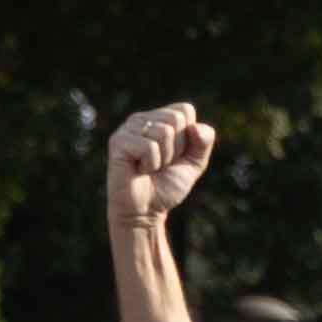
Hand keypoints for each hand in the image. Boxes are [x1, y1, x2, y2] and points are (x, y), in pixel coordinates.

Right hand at [107, 103, 216, 228]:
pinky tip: (139, 170)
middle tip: (161, 163)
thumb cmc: (166, 186)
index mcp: (159, 118)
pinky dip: (150, 164)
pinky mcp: (118, 141)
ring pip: (163, 132)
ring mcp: (128, 128)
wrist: (145, 211)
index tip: (174, 155)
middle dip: (175, 148)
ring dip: (162, 158)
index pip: (185, 110)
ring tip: (149, 168)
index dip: (187, 137)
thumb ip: (204, 141)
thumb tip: (194, 127)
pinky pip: (149, 147)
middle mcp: (142, 118)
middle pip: (175, 119)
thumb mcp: (195, 163)